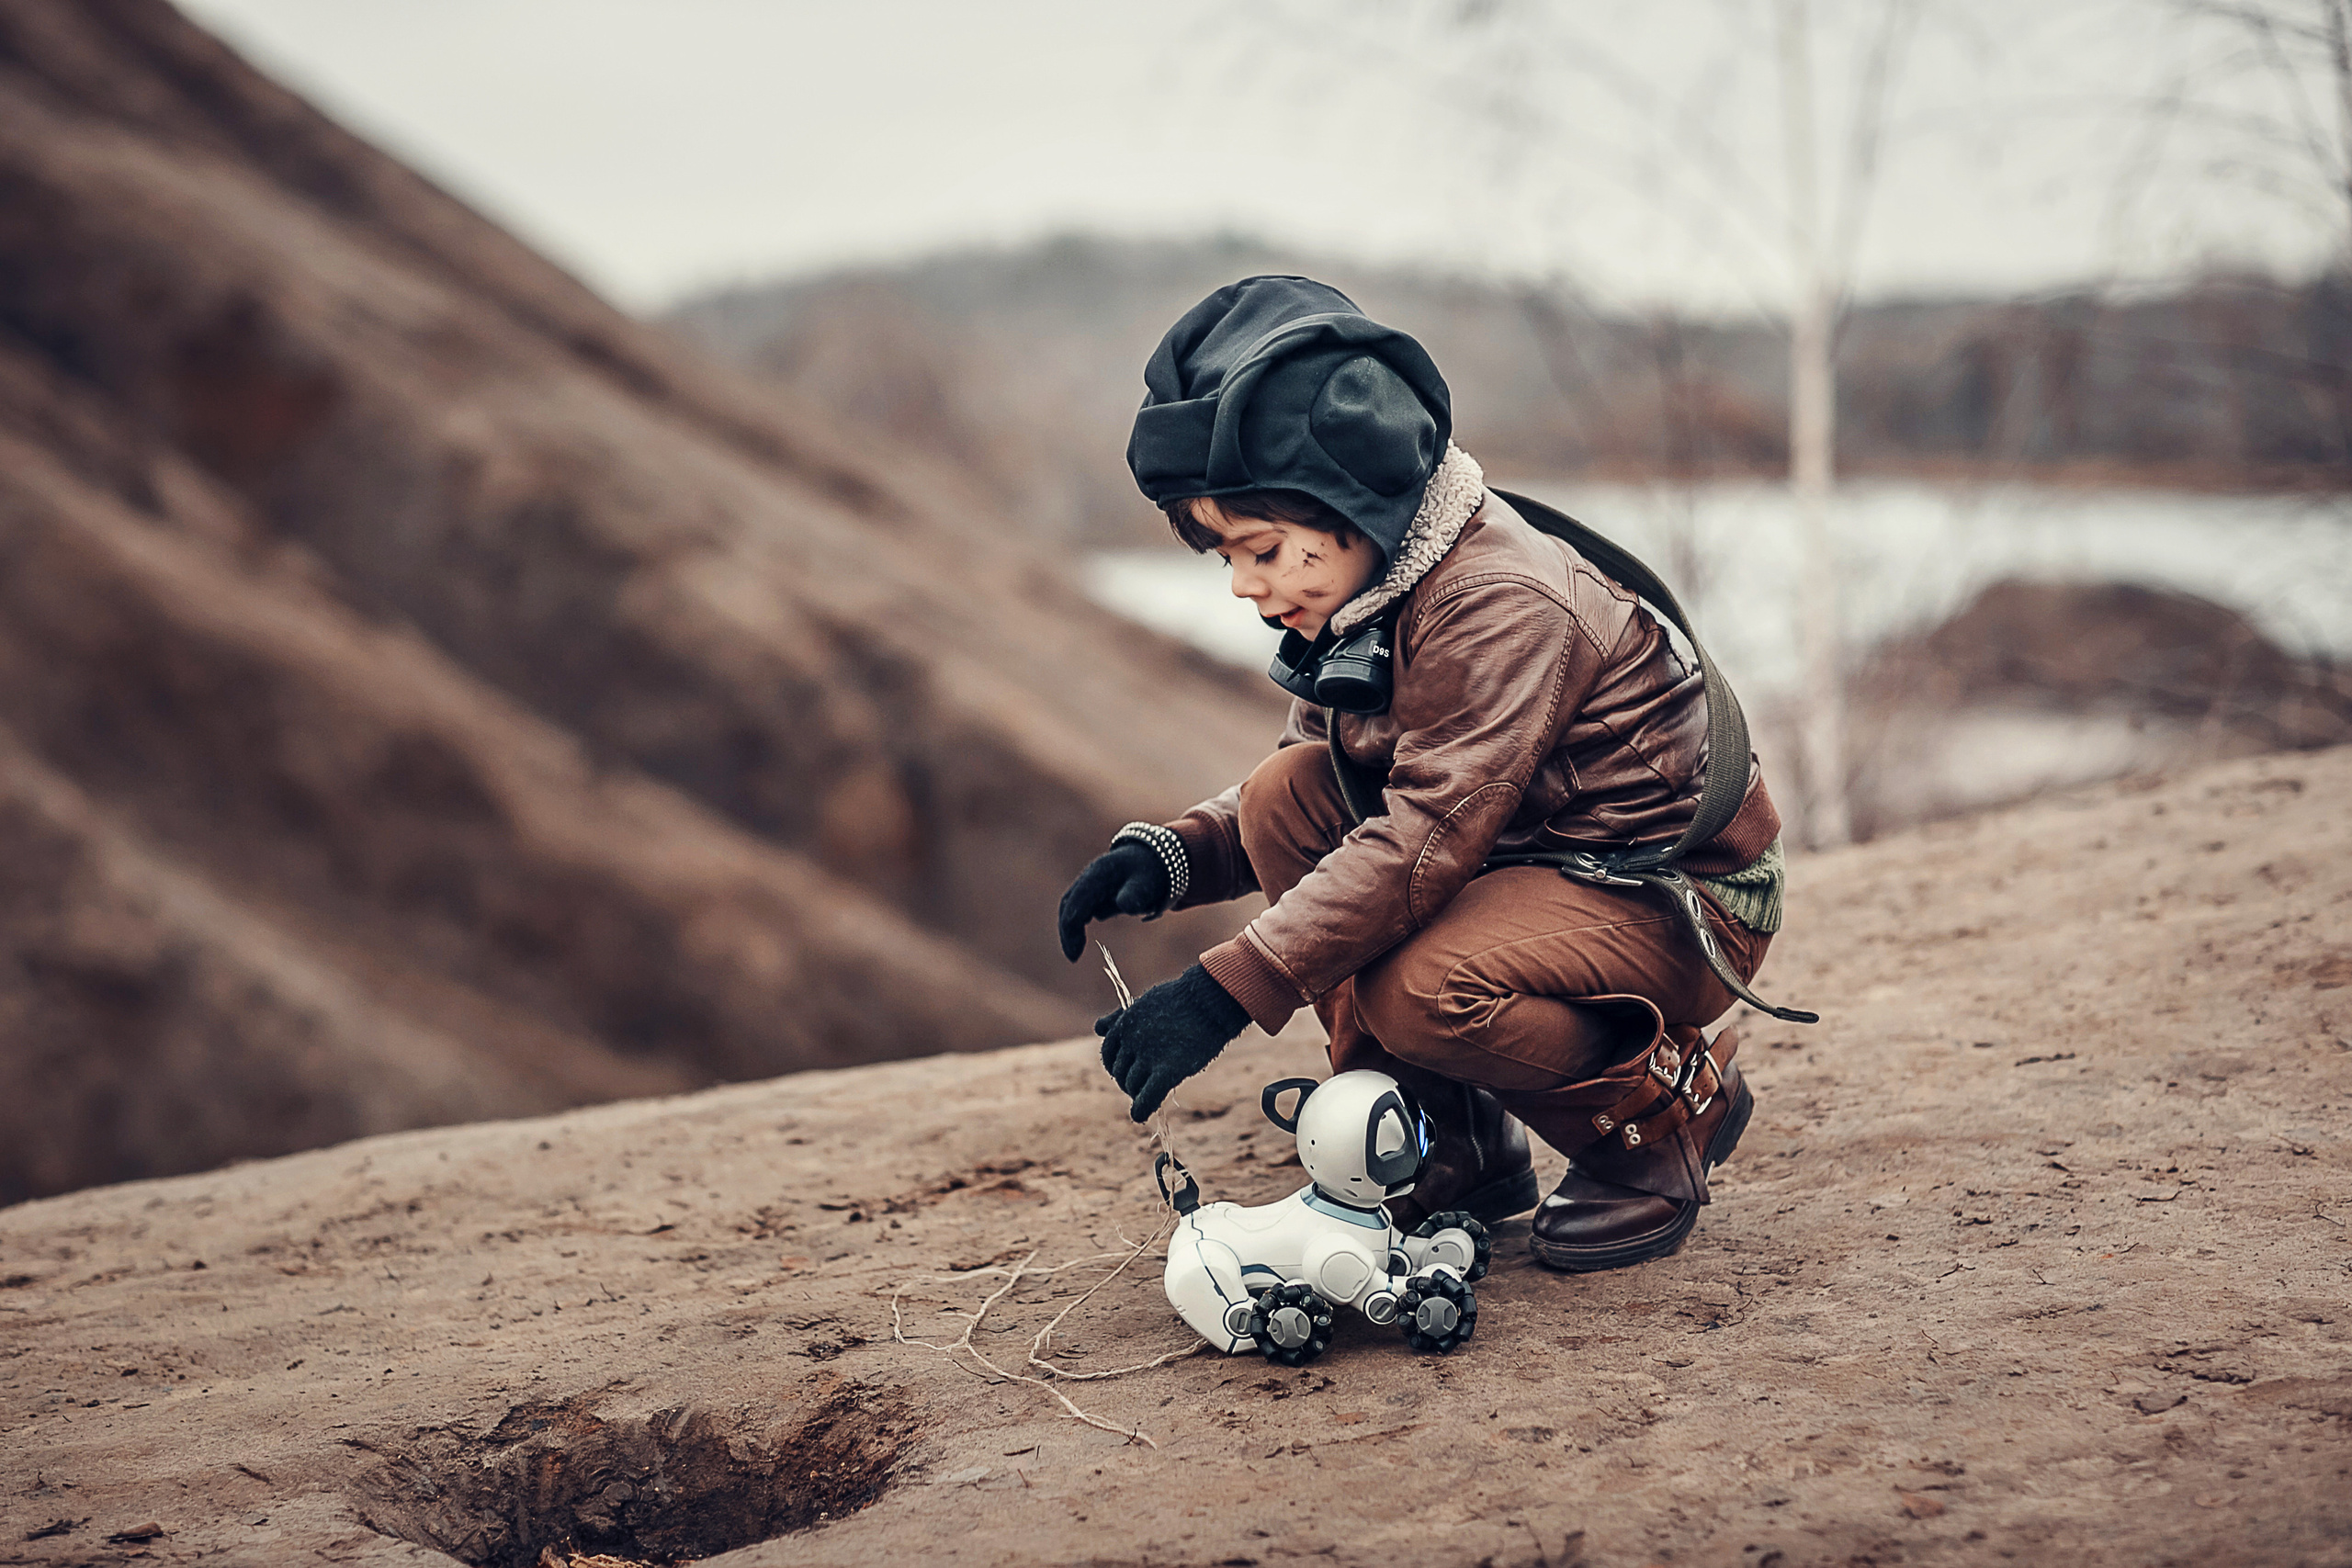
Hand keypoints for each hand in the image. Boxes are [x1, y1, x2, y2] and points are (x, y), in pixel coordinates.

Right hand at [1056, 841, 1168, 961]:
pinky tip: (1080, 938)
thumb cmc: (1152, 873)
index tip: (1075, 955)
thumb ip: (1136, 895)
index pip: (1077, 902)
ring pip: (1072, 905)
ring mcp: (1090, 882)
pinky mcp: (1094, 890)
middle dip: (1068, 931)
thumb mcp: (1148, 883)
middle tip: (1073, 957)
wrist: (1155, 857)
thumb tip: (1124, 905)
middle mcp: (1090, 876)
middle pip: (1068, 904)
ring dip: (1071, 927)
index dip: (1072, 929)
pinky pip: (1081, 905)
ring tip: (1075, 951)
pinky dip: (1078, 921)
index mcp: (1099, 873)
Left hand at [1097, 964, 1250, 1121]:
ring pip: (1131, 1086)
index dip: (1117, 1065)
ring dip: (1137, 1094)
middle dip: (1128, 1081)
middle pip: (1119, 1072)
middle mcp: (1131, 1041)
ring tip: (1148, 1096)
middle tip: (1142, 1086)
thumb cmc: (1181, 999)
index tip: (1129, 1071)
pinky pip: (1147, 1097)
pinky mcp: (1168, 1070)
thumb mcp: (1144, 1003)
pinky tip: (1140, 1115)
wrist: (1209, 999)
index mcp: (1124, 1025)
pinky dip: (1141, 1109)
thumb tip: (1098, 1028)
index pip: (1108, 1054)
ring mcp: (1149, 1056)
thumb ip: (1119, 1017)